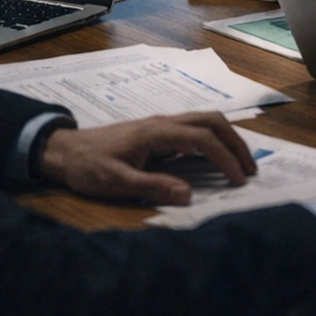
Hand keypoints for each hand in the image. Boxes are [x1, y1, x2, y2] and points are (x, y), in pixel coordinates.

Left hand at [36, 111, 256, 202]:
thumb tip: (189, 194)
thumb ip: (153, 187)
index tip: (239, 180)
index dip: (225, 157)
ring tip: (239, 164)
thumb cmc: (89, 168)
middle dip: (235, 142)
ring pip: (205, 120)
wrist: (65, 150)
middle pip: (211, 120)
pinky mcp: (158, 132)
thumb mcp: (117, 183)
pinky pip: (194, 128)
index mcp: (157, 132)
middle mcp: (164, 122)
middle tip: (250, 170)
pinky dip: (214, 139)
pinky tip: (215, 158)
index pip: (203, 138)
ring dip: (227, 138)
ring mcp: (161, 125)